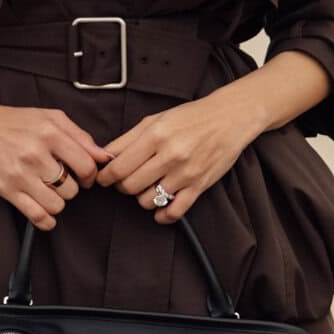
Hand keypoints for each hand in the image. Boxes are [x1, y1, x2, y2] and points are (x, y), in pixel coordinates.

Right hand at [0, 99, 109, 229]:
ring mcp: (20, 174)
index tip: (85, 177)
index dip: (90, 176)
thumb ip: (81, 136)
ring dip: (58, 202)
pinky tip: (46, 212)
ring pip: (57, 204)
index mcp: (50, 133)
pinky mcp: (7, 190)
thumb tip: (105, 157)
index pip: (86, 166)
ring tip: (50, 191)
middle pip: (72, 189)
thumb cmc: (16, 121)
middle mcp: (35, 154)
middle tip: (61, 181)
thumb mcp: (51, 118)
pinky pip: (36, 216)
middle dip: (71, 188)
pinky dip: (46, 220)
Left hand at [94, 84, 263, 222]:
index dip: (106, 176)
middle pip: (130, 186)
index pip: (119, 167)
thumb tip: (104, 157)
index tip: (104, 178)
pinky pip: (174, 212)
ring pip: (148, 201)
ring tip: (146, 186)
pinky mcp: (199, 186)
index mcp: (156, 135)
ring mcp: (185, 173)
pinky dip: (162, 215)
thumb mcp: (154, 119)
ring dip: (141, 198)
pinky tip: (159, 208)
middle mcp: (170, 155)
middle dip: (122, 186)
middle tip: (126, 180)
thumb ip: (127, 139)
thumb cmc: (191, 117)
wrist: (229, 119)